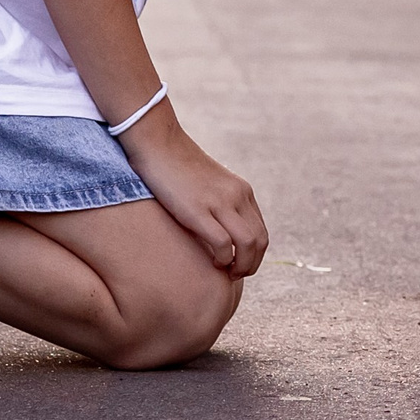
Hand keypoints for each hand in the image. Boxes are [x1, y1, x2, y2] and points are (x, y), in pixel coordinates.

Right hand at [117, 111, 268, 275]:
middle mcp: (238, 196)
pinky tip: (211, 263)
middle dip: (251, 265)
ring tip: (225, 273)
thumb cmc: (176, 168)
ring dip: (241, 266)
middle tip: (234, 276)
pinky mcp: (199, 209)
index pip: (261, 231)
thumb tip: (218, 229)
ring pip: (249, 245)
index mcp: (242, 192)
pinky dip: (222, 259)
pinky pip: (223, 244)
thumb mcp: (208, 185)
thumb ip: (219, 203)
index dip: (254, 255)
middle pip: (260, 241)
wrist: (158, 143)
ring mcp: (220, 202)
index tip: (238, 265)